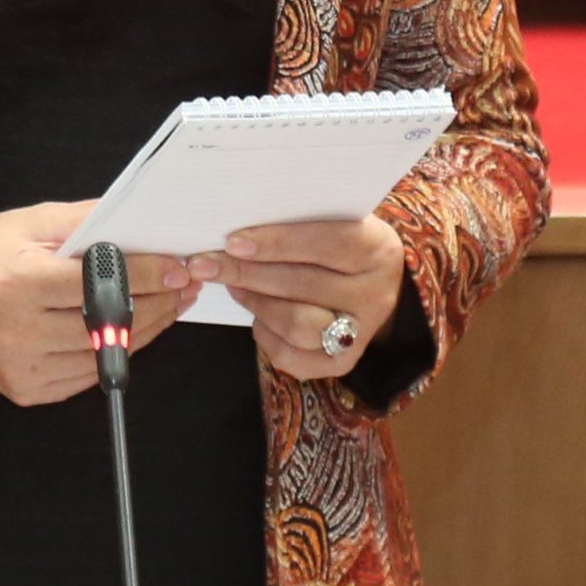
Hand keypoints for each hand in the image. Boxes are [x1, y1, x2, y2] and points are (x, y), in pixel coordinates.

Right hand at [0, 202, 199, 404]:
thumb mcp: (30, 222)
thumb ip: (87, 221)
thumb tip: (144, 223)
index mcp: (15, 283)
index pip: (97, 284)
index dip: (146, 275)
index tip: (179, 267)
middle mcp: (15, 332)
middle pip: (107, 325)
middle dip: (157, 304)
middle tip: (186, 286)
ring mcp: (20, 368)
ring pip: (104, 355)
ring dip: (145, 331)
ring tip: (170, 305)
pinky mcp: (26, 391)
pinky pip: (87, 375)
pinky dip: (115, 352)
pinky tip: (133, 329)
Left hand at [210, 215, 405, 382]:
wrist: (378, 289)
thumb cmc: (341, 247)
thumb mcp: (334, 223)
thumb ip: (298, 224)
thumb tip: (235, 236)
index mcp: (376, 248)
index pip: (326, 242)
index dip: (277, 242)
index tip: (233, 242)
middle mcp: (375, 293)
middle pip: (304, 284)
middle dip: (248, 274)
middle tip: (207, 265)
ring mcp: (362, 332)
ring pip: (297, 324)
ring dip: (256, 303)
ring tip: (233, 286)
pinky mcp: (343, 362)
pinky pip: (293, 356)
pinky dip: (266, 335)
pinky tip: (256, 316)